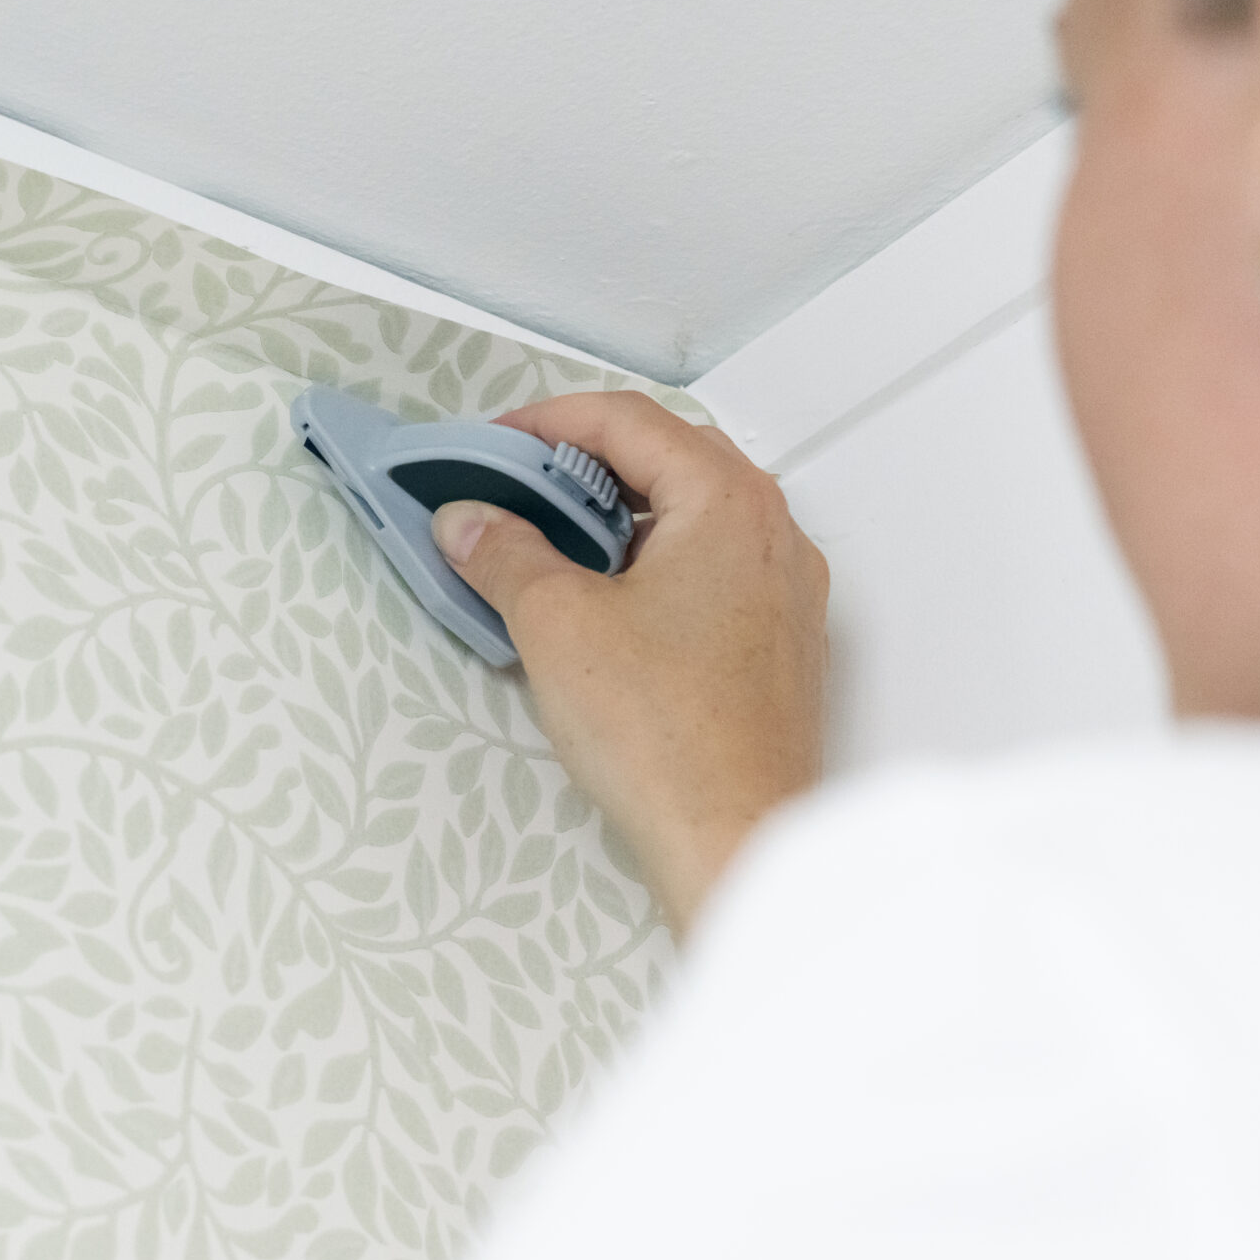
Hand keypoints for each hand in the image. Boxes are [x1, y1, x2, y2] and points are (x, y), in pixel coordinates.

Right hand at [430, 391, 827, 936]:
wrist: (736, 839)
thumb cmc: (667, 735)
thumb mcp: (556, 625)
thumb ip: (505, 554)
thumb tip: (471, 522)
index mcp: (728, 502)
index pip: (629, 420)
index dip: (546, 422)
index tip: (491, 445)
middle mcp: (774, 534)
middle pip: (672, 458)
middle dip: (588, 461)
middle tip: (518, 484)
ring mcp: (788, 593)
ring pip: (697, 517)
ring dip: (623, 516)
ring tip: (554, 543)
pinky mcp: (782, 648)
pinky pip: (716, 571)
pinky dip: (657, 564)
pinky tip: (608, 604)